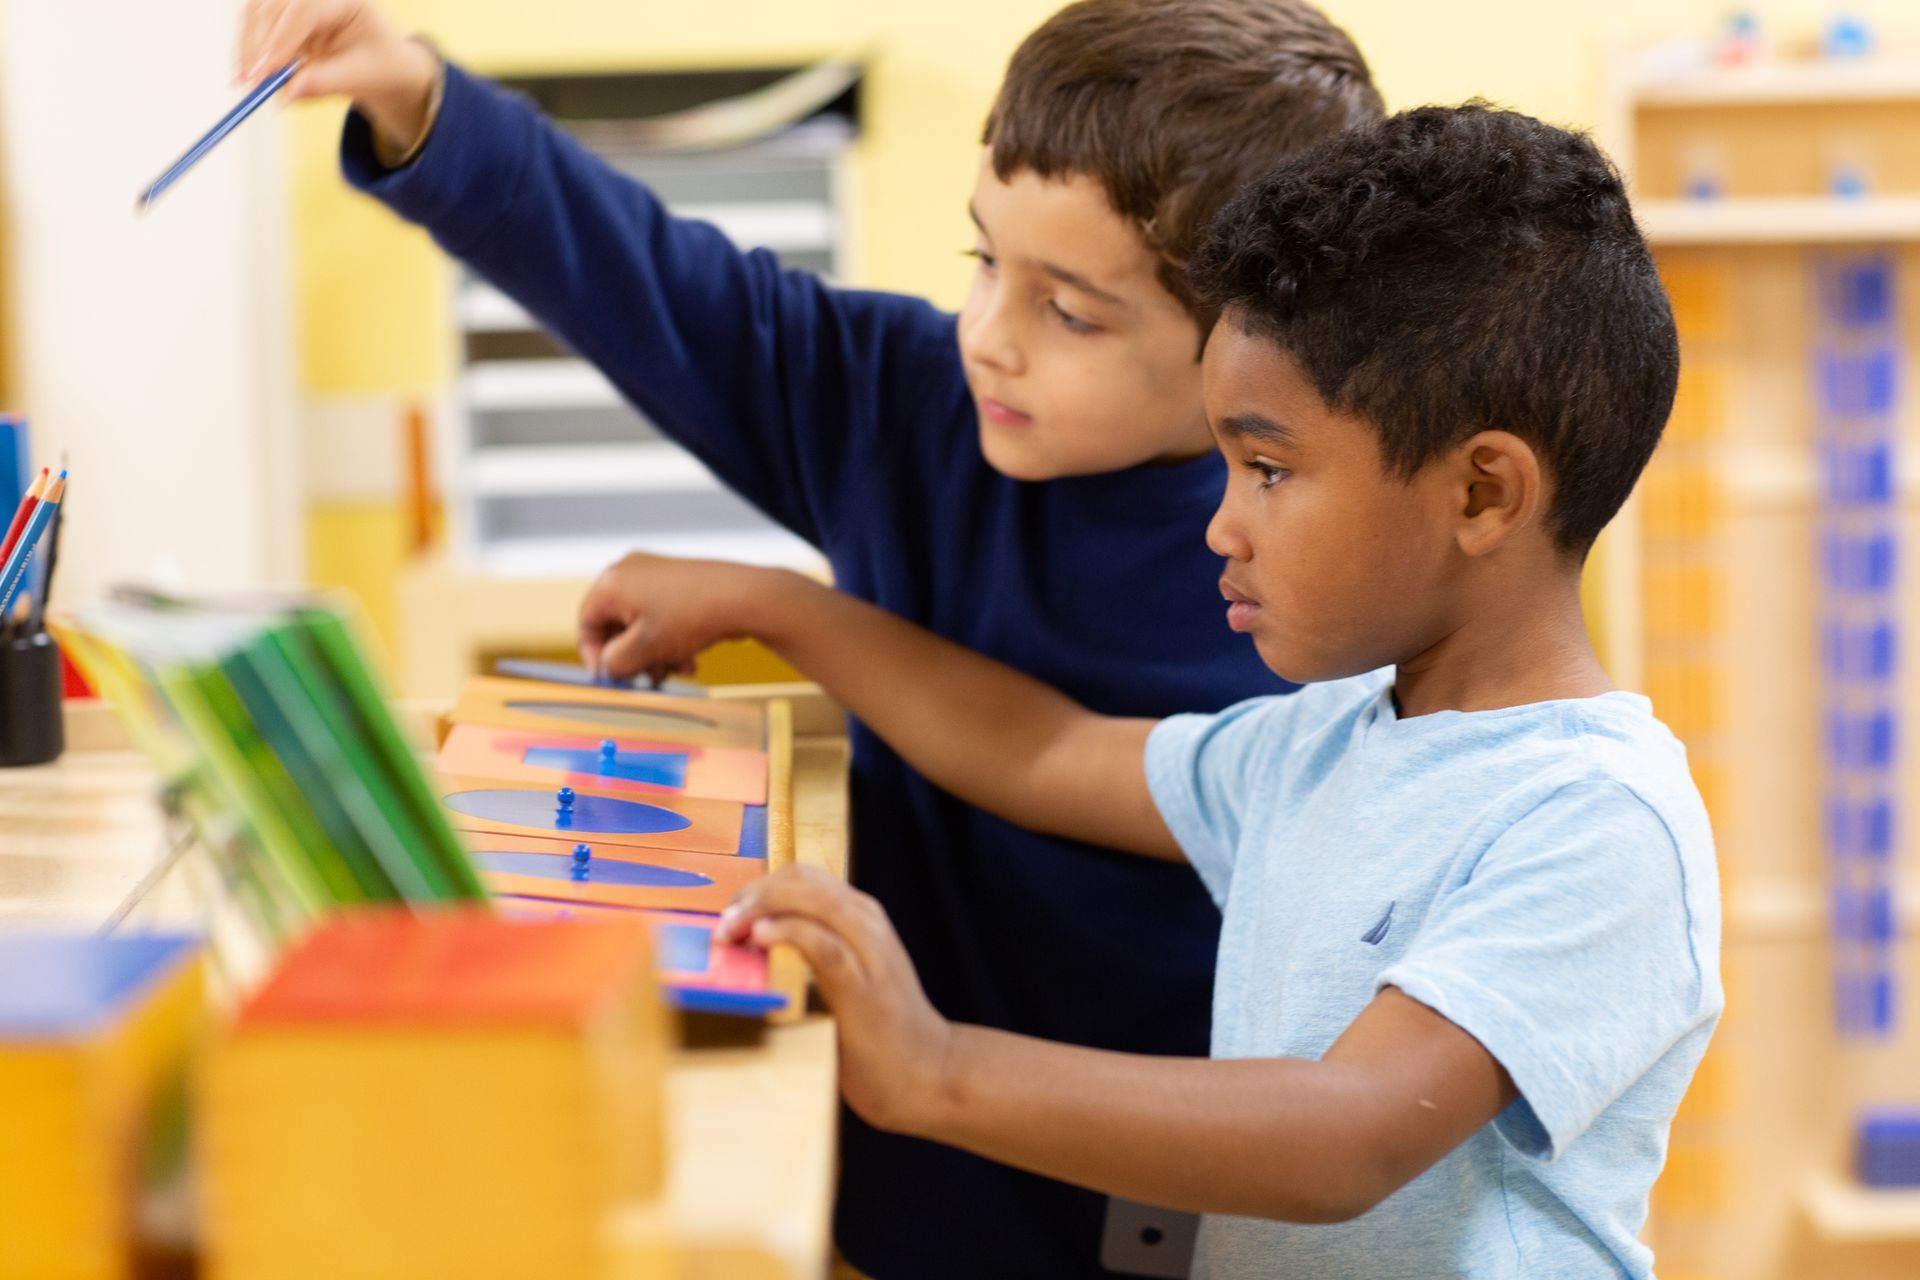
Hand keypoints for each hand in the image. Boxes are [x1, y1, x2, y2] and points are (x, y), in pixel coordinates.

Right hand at [236, 0, 439, 151]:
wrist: (380, 65)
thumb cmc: (379, 67)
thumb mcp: (361, 78)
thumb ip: (326, 82)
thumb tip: (287, 92)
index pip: (306, 10)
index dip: (282, 39)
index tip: (268, 71)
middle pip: (273, 6)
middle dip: (259, 45)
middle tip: (251, 82)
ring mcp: (296, 0)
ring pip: (256, 12)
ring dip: (249, 48)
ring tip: (248, 82)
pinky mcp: (281, 11)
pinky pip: (253, 25)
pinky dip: (248, 50)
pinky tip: (247, 74)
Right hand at [577, 552, 788, 686]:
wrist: (745, 598)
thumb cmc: (690, 617)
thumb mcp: (645, 648)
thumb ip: (616, 663)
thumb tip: (607, 669)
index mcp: (612, 582)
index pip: (586, 622)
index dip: (595, 655)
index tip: (610, 678)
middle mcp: (631, 572)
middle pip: (616, 625)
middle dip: (632, 657)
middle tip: (646, 678)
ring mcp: (657, 575)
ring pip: (642, 626)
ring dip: (654, 654)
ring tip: (675, 671)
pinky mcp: (680, 583)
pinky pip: (663, 618)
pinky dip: (670, 641)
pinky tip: (689, 660)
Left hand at [719, 867, 954, 1134]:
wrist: (926, 1069)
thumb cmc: (880, 1029)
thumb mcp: (845, 977)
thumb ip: (814, 953)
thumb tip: (755, 945)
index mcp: (861, 917)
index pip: (804, 877)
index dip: (760, 885)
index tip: (731, 913)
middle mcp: (866, 921)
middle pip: (803, 879)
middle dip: (755, 892)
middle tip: (725, 922)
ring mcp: (868, 948)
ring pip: (812, 898)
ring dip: (762, 906)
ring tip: (732, 929)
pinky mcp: (861, 983)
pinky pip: (820, 942)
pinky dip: (786, 932)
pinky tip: (760, 938)